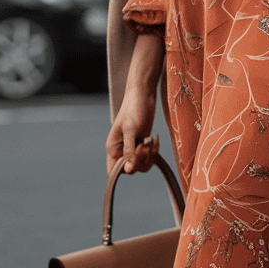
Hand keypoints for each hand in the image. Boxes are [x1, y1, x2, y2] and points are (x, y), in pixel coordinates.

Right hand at [105, 33, 164, 173]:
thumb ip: (129, 150)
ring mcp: (133, 148)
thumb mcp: (131, 130)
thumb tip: (128, 170)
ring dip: (150, 156)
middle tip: (146, 145)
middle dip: (141, 160)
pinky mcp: (143, 145)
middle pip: (132, 170)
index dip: (124, 171)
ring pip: (142, 165)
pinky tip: (155, 139)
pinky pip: (150, 157)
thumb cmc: (134, 109)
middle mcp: (122, 150)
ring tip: (151, 141)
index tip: (134, 162)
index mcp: (113, 148)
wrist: (144, 96)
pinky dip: (154, 151)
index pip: (114, 171)